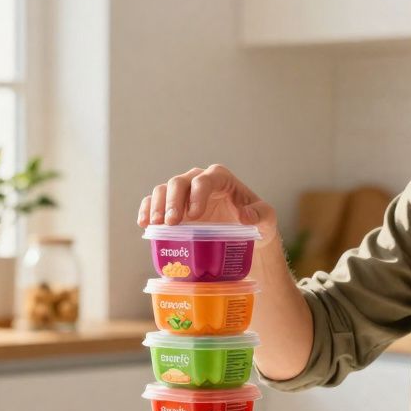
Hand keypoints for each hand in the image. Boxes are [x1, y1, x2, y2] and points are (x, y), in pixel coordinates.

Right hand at [136, 164, 277, 246]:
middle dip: (173, 201)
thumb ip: (260, 215)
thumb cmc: (256, 221)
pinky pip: (153, 201)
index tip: (195, 215)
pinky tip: (144, 224)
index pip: (205, 179)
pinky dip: (146, 209)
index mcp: (220, 178)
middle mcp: (198, 180)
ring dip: (157, 205)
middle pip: (180, 182)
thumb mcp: (266, 219)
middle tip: (172, 223)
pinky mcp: (172, 206)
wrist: (244, 232)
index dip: (197, 194)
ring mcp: (183, 193)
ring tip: (156, 225)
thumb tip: (245, 216)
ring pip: (164, 189)